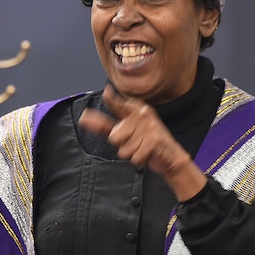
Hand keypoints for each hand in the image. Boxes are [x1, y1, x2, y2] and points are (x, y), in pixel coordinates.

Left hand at [79, 84, 207, 200]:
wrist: (171, 156)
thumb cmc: (146, 142)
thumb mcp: (125, 130)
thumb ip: (103, 124)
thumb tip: (83, 117)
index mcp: (135, 109)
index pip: (117, 104)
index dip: (110, 100)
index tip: (106, 93)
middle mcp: (142, 114)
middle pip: (114, 137)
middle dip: (122, 145)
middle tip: (136, 143)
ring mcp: (149, 127)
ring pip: (123, 150)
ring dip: (131, 154)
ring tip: (142, 148)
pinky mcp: (154, 140)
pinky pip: (134, 157)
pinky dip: (139, 160)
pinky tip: (147, 154)